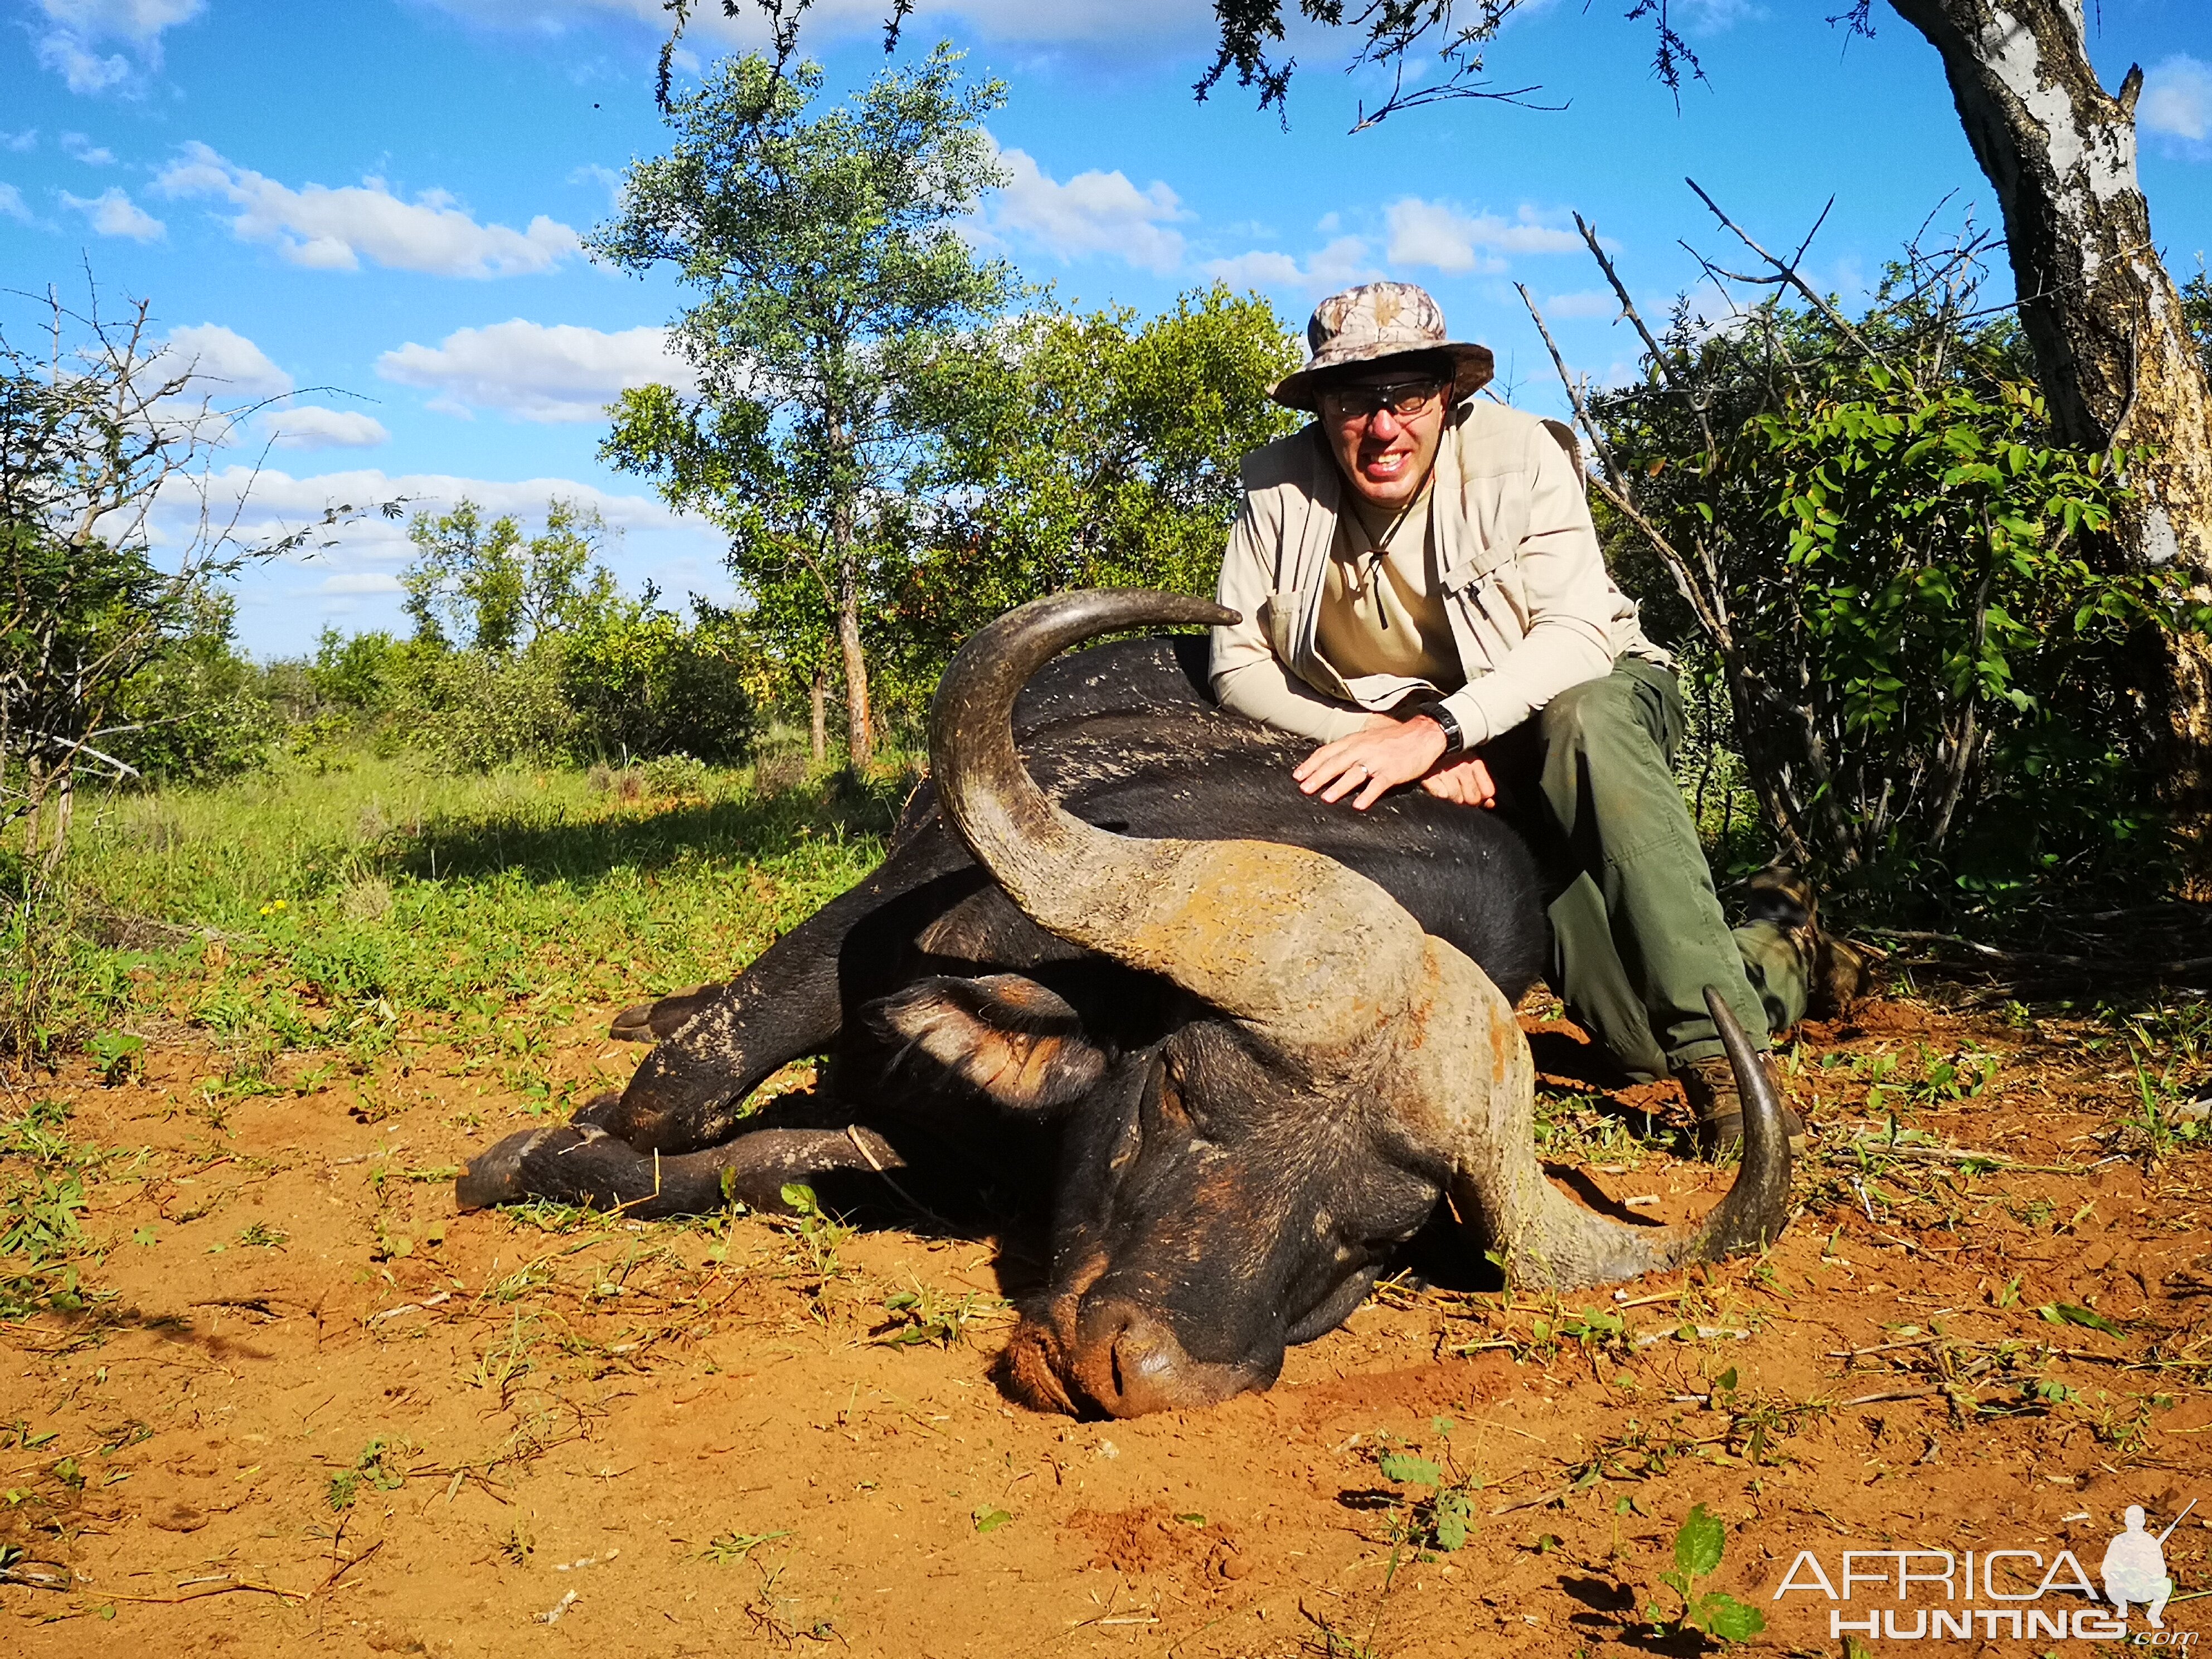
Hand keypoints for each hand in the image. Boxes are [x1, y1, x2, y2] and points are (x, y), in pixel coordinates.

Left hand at [1294, 716, 1449, 810]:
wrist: (1423, 735)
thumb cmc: (1394, 739)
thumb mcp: (1368, 738)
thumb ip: (1350, 749)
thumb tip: (1330, 761)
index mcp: (1355, 741)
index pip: (1328, 751)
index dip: (1311, 764)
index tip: (1297, 776)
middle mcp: (1364, 749)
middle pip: (1336, 763)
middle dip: (1318, 776)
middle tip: (1303, 789)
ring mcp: (1378, 760)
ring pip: (1354, 774)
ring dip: (1338, 786)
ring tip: (1325, 798)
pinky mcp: (1393, 771)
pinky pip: (1378, 784)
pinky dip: (1368, 795)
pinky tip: (1358, 806)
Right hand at [1420, 754, 1497, 808]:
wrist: (1422, 744)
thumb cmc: (1448, 758)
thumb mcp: (1470, 766)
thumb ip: (1482, 787)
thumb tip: (1490, 804)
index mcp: (1475, 762)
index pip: (1487, 792)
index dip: (1479, 796)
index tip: (1472, 791)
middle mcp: (1463, 767)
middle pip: (1472, 799)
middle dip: (1465, 798)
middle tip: (1456, 789)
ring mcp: (1446, 772)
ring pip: (1457, 799)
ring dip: (1451, 796)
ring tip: (1445, 785)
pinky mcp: (1430, 777)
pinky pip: (1441, 795)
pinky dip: (1438, 793)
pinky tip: (1437, 786)